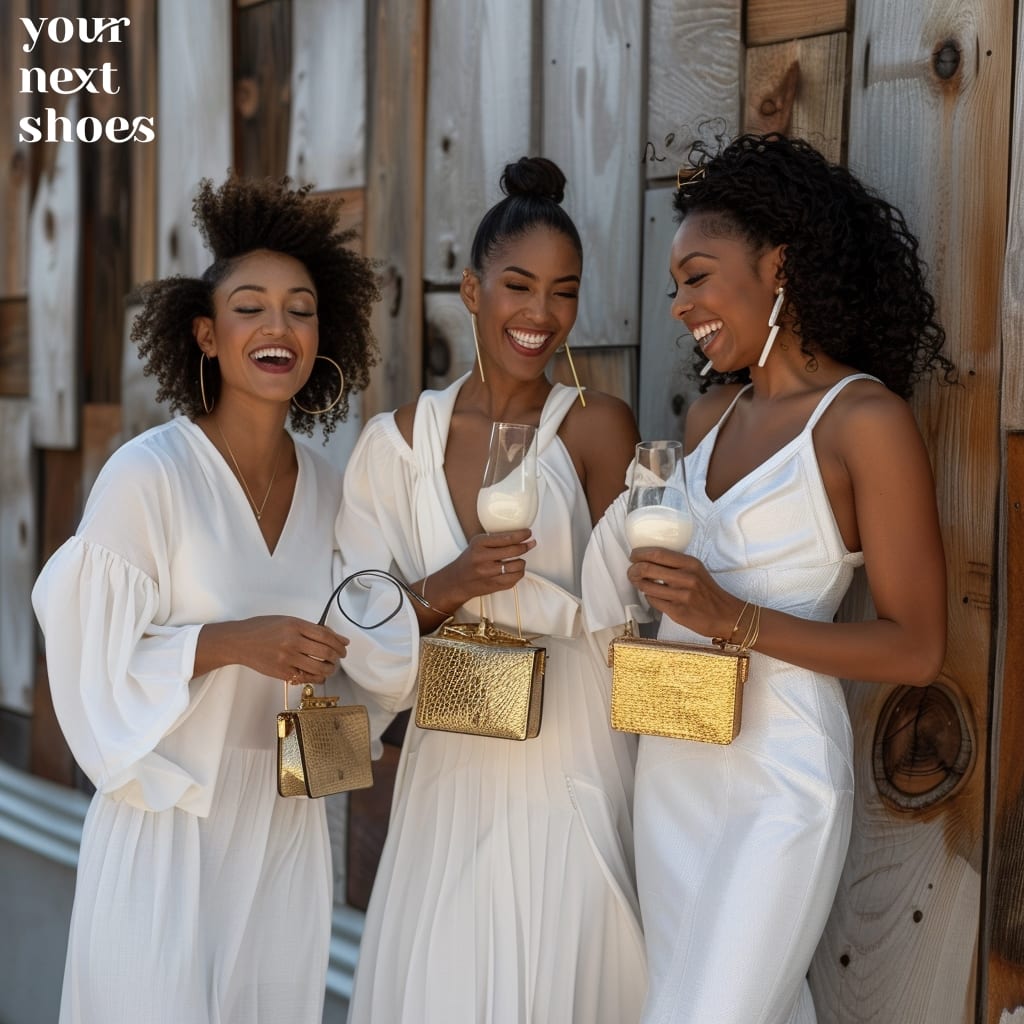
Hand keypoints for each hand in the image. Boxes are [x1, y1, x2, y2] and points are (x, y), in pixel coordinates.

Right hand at [196, 616, 348, 683]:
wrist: (239, 642)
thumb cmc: (262, 629)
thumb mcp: (287, 621)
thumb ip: (308, 628)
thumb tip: (333, 636)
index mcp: (295, 625)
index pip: (326, 635)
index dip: (339, 642)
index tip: (344, 645)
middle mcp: (292, 641)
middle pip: (326, 652)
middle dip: (338, 656)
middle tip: (339, 657)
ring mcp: (287, 658)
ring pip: (319, 668)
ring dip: (330, 669)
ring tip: (330, 667)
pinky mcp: (282, 672)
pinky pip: (306, 678)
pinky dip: (316, 678)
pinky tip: (318, 675)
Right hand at [428, 529, 535, 611]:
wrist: (457, 581)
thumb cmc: (469, 560)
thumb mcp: (477, 544)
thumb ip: (494, 540)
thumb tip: (518, 535)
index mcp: (479, 545)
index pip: (506, 538)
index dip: (521, 535)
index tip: (528, 533)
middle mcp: (483, 558)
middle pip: (514, 551)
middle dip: (525, 546)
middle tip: (530, 543)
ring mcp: (489, 573)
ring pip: (517, 566)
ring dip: (522, 562)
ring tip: (519, 559)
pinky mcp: (494, 585)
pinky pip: (515, 578)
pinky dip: (519, 573)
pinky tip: (515, 570)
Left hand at [626, 547, 741, 638]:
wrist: (726, 615)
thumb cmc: (708, 592)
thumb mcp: (697, 570)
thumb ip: (677, 564)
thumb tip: (649, 559)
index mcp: (690, 563)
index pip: (657, 553)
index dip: (640, 553)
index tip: (633, 556)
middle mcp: (686, 578)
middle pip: (647, 568)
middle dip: (633, 569)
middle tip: (631, 571)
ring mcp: (681, 596)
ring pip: (647, 586)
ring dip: (638, 584)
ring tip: (638, 582)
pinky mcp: (677, 611)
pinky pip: (653, 601)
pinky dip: (649, 597)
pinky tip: (652, 595)